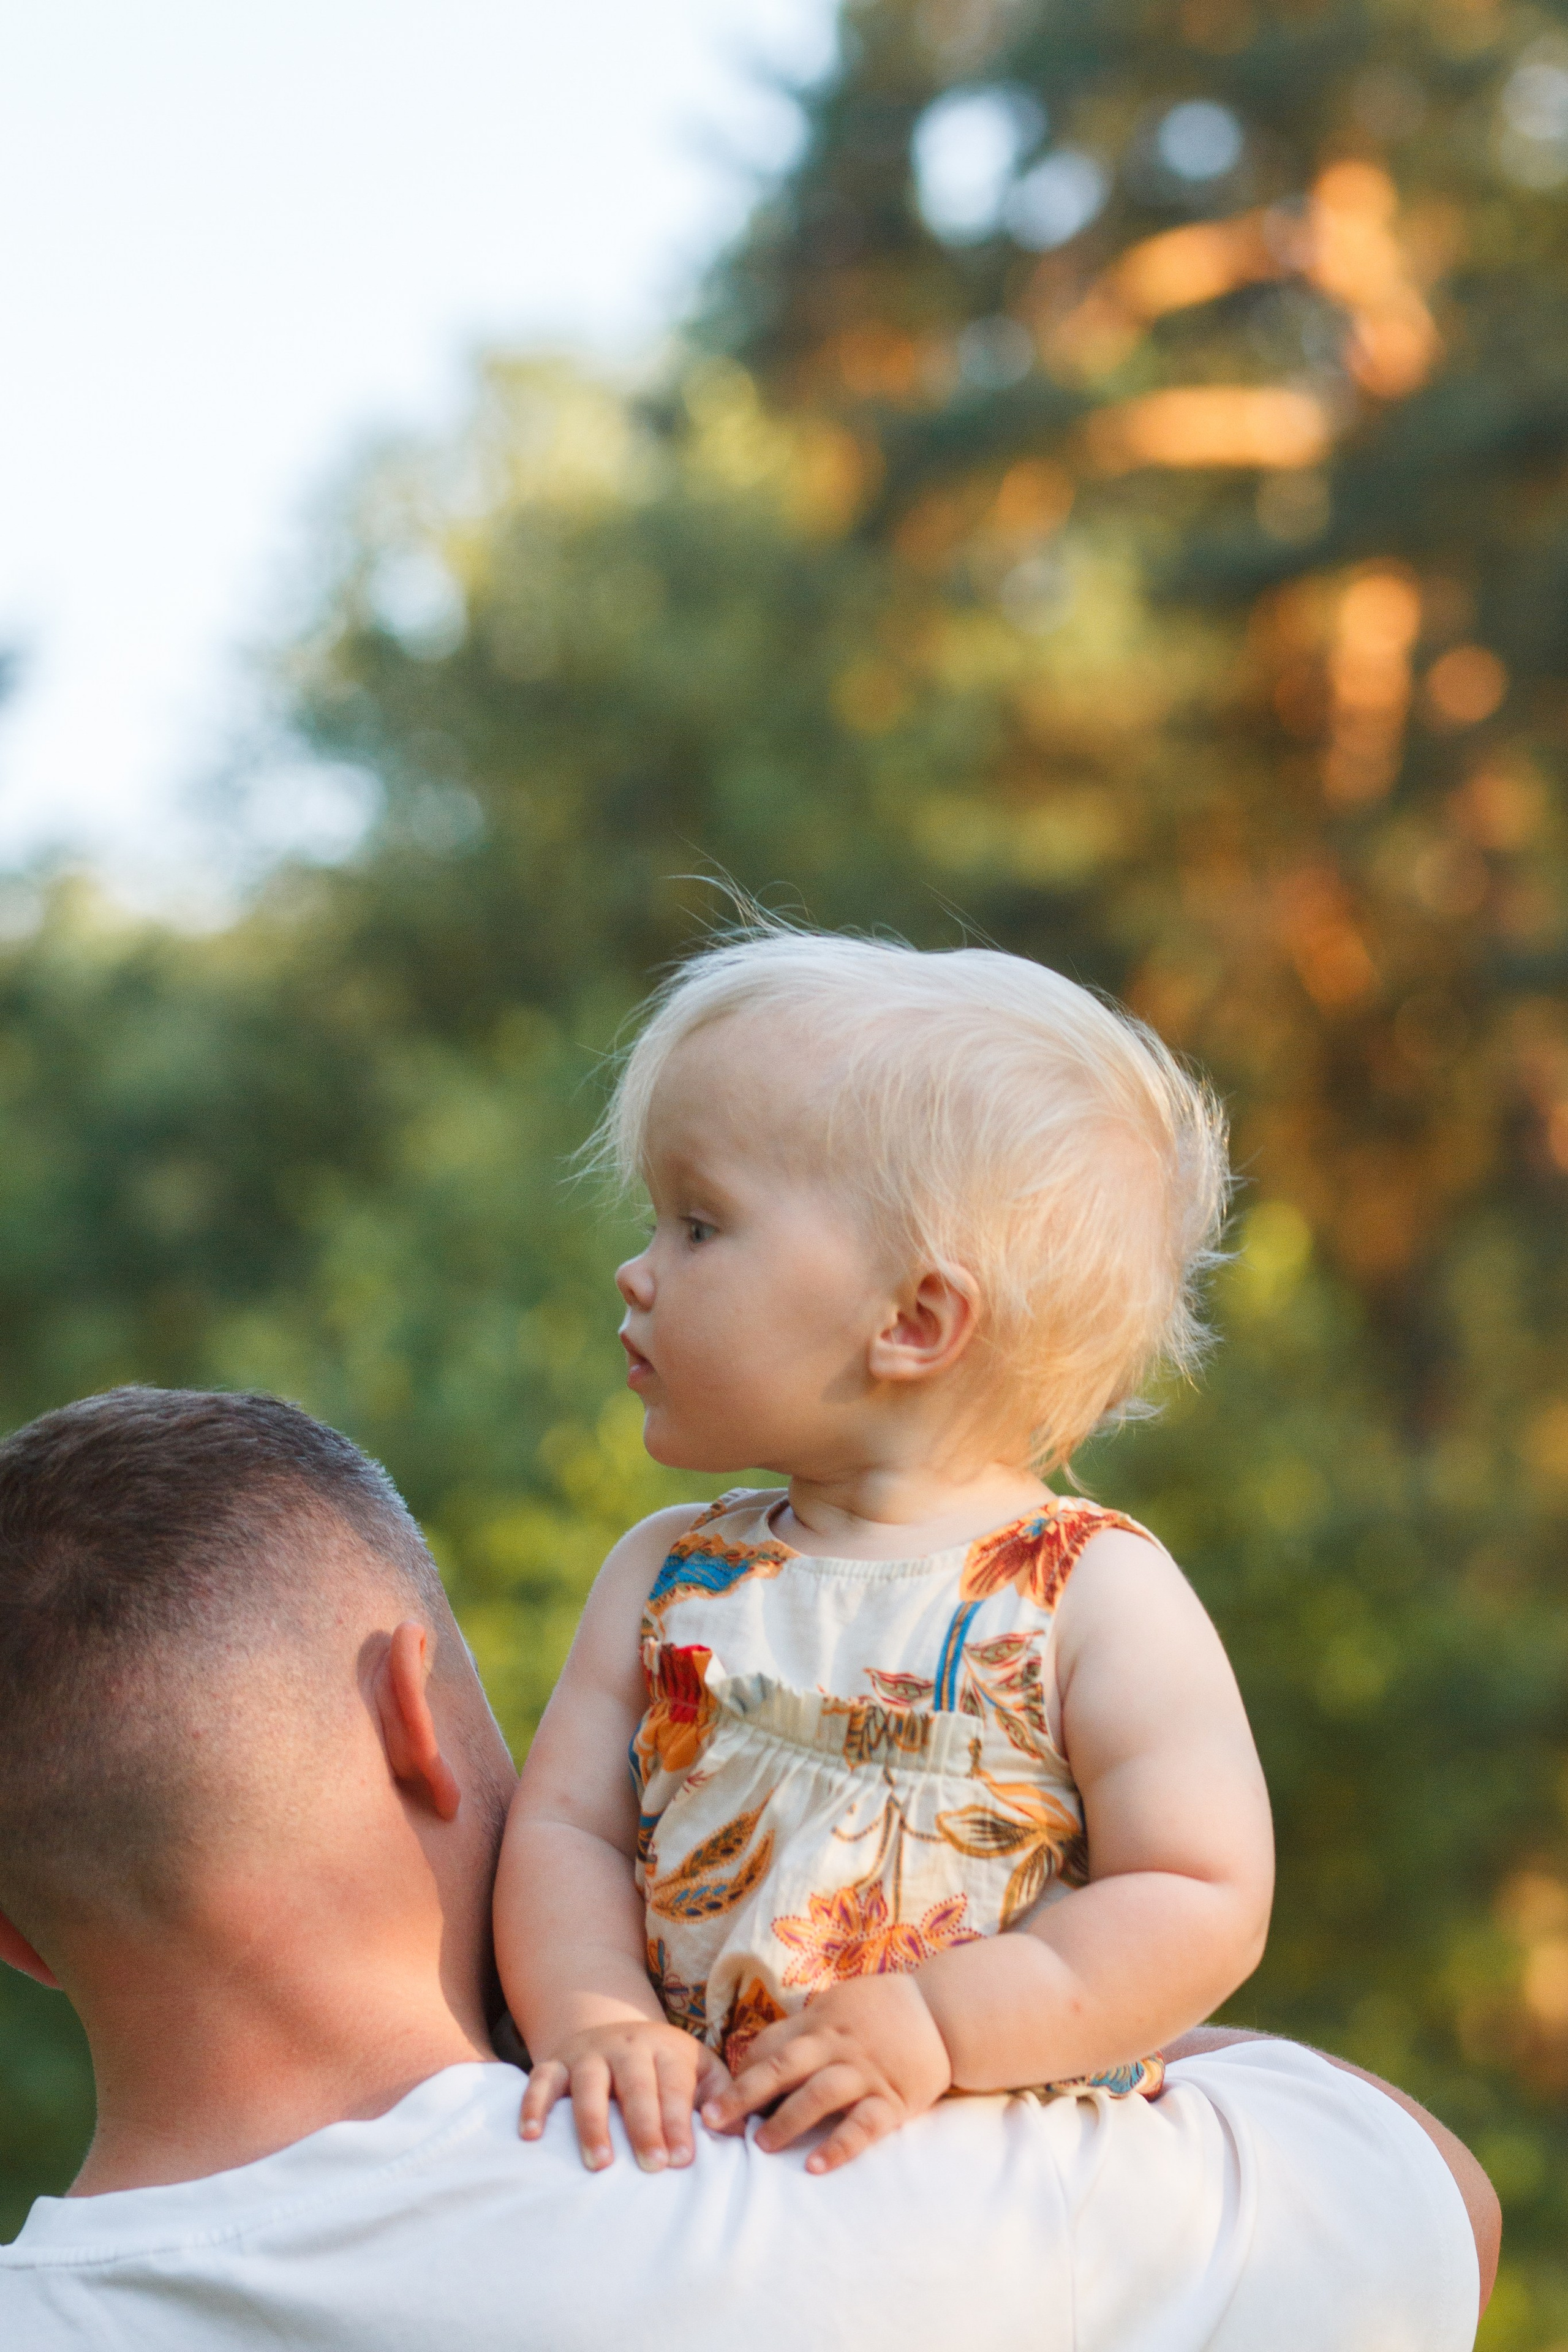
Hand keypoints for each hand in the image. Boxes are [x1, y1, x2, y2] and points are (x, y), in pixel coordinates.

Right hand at [520, 2017, 730, 2172]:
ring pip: (589, 2083)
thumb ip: (721, 2097)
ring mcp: (588, 2053)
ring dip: (593, 2122)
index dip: (679, 2122)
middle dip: (644, 2125)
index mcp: (666, 2049)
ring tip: (601, 2164)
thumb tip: (740, 2133)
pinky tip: (531, 2135)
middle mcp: (626, 2046)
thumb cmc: (665, 2068)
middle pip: (635, 2084)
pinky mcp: (556, 2062)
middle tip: (652, 2166)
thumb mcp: (698, 2070)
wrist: (613, 2030)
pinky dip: (534, 2104)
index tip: (683, 2160)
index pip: (674, 2085)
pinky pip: (541, 2079)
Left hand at [701, 1974, 952, 2173]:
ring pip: (818, 2096)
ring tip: (760, 2146)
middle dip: (743, 2094)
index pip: (771, 2043)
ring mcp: (866, 2072)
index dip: (743, 2068)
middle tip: (712, 2121)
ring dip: (786, 2121)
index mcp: (821, 2020)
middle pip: (783, 2067)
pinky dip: (839, 2147)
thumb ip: (808, 2025)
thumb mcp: (841, 2002)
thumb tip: (766, 2050)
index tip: (716, 2092)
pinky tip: (815, 2166)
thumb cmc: (886, 2007)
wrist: (944, 2011)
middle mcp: (838, 2045)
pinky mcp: (893, 2099)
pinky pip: (863, 2126)